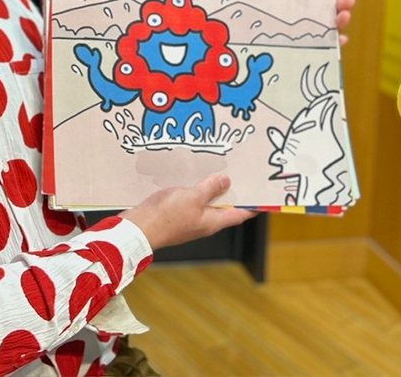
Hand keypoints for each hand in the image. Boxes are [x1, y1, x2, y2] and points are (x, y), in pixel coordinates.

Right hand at [119, 174, 255, 250]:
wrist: (138, 229)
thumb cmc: (166, 217)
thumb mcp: (193, 198)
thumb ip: (210, 188)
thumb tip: (226, 181)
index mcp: (212, 221)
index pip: (239, 214)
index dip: (252, 206)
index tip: (263, 199)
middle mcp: (202, 223)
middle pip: (222, 208)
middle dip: (230, 193)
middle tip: (237, 175)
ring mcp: (187, 220)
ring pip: (204, 203)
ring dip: (209, 189)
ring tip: (213, 171)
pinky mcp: (173, 215)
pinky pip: (188, 201)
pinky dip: (192, 190)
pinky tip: (187, 178)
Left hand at [251, 0, 354, 45]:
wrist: (234, 36)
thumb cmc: (244, 13)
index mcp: (293, 0)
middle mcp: (301, 16)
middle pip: (326, 8)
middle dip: (340, 4)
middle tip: (349, 1)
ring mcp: (302, 33)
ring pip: (326, 26)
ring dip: (339, 22)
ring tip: (343, 17)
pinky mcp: (300, 49)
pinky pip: (321, 47)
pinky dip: (333, 43)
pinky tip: (340, 39)